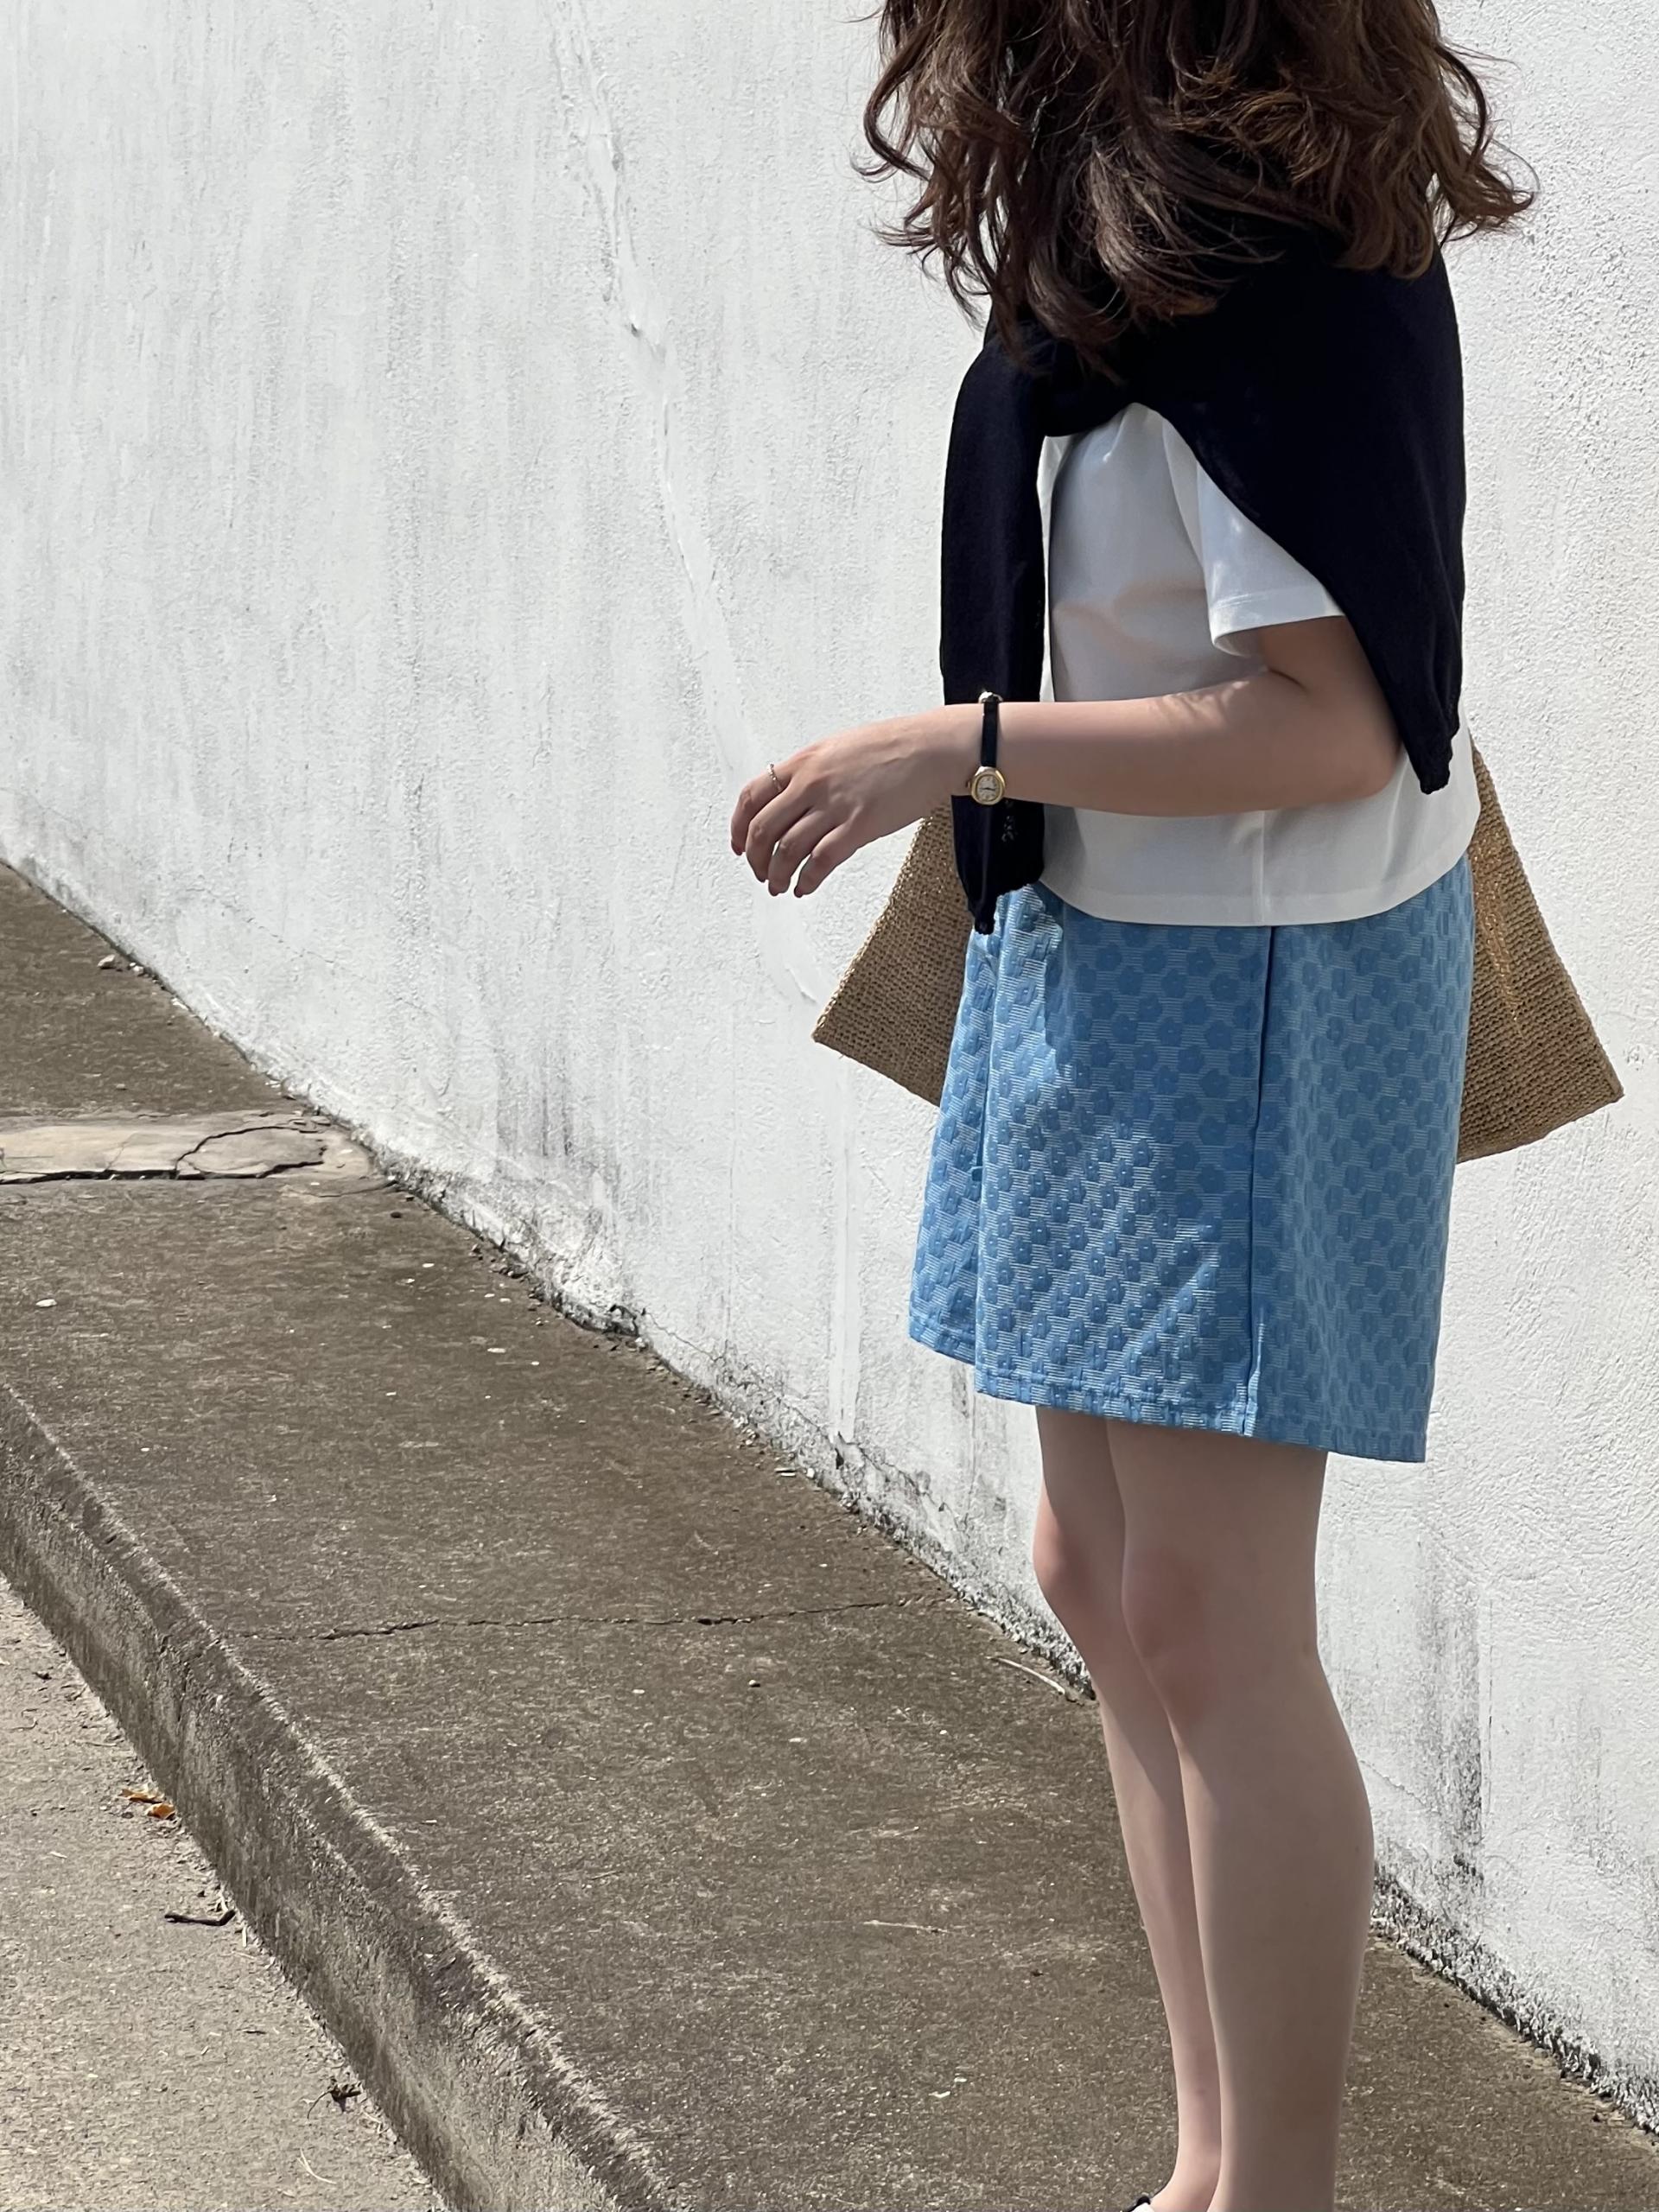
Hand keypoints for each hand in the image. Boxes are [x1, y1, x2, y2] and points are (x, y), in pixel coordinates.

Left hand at [730, 705, 976, 897]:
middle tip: (760, 873)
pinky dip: (806, 881)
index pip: (752, 796)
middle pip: (762, 829)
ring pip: (786, 850)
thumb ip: (811, 772)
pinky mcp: (859, 826)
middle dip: (754, 859)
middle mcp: (812, 783)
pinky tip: (805, 888)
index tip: (738, 846)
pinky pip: (820, 862)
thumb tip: (792, 798)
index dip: (737, 826)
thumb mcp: (839, 748)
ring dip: (777, 875)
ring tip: (779, 887)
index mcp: (804, 762)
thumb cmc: (894, 746)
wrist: (933, 748)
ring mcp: (835, 806)